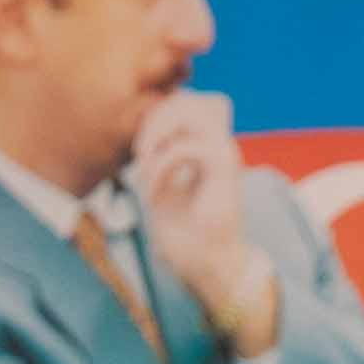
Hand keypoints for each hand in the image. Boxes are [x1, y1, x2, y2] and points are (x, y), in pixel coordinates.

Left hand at [125, 92, 280, 355]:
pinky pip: (188, 147)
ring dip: (157, 134)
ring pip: (191, 111)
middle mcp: (217, 143)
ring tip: (144, 164)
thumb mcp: (157, 188)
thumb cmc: (183, 233)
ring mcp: (223, 151)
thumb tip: (140, 138)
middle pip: (186, 99)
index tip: (138, 152)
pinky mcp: (224, 167)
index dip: (155, 116)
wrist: (207, 264)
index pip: (182, 103)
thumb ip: (153, 158)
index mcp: (204, 146)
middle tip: (138, 155)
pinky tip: (152, 191)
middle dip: (153, 119)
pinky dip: (161, 166)